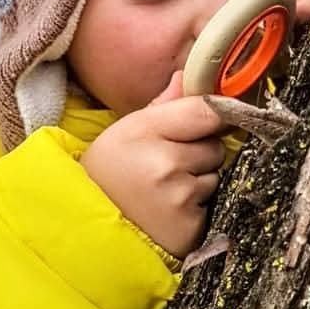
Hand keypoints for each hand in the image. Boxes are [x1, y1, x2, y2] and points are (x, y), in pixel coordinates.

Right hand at [80, 71, 228, 258]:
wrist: (88, 232)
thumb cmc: (108, 177)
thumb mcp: (124, 133)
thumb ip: (161, 106)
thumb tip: (187, 75)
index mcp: (142, 130)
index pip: (204, 110)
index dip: (219, 112)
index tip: (220, 118)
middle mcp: (163, 161)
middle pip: (215, 145)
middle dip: (200, 153)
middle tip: (169, 166)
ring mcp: (179, 195)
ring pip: (215, 174)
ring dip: (200, 181)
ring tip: (167, 191)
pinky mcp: (190, 224)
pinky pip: (213, 202)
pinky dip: (198, 207)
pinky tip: (171, 211)